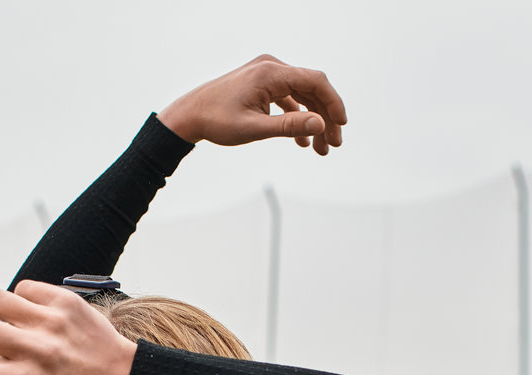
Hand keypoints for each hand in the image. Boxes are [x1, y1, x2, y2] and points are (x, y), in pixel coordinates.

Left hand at [157, 54, 345, 154]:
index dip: (334, 103)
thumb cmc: (216, 120)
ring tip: (320, 149)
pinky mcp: (262, 83)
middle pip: (312, 89)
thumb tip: (321, 125)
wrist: (190, 115)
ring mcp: (266, 74)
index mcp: (270, 73)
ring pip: (302, 95)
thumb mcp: (254, 128)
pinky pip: (289, 98)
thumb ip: (289, 126)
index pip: (315, 82)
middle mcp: (271, 67)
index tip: (342, 126)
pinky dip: (297, 117)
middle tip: (333, 145)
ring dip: (313, 120)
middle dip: (325, 118)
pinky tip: (302, 142)